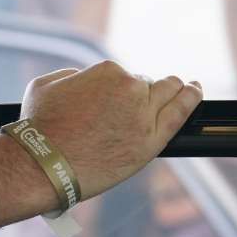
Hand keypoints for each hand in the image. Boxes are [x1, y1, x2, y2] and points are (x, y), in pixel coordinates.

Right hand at [0, 61, 202, 232]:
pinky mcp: (151, 141)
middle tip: (149, 100)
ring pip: (170, 93)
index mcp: (109, 72)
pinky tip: (196, 92)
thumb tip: (83, 79)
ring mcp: (144, 114)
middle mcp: (130, 88)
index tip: (118, 101)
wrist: (42, 164)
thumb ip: (71, 75)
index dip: (124, 89)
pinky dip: (192, 99)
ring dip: (177, 89)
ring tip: (186, 89)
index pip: (126, 77)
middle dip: (150, 90)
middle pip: (150, 85)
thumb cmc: (39, 127)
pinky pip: (180, 114)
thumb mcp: (46, 85)